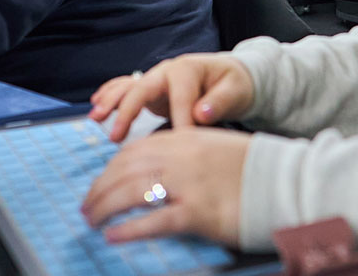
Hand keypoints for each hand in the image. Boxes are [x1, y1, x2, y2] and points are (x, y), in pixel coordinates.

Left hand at [82, 128, 250, 246]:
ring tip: (91, 220)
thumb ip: (178, 153)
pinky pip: (155, 220)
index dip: (108, 170)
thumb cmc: (250, 167)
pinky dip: (130, 229)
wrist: (287, 181)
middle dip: (99, 189)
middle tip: (87, 207)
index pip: (130, 152)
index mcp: (179, 139)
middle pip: (123, 171)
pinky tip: (114, 236)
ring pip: (131, 192)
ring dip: (105, 207)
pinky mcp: (199, 211)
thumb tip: (149, 169)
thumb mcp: (209, 146)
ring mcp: (187, 184)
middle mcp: (177, 157)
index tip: (98, 185)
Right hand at [89, 53, 255, 141]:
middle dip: (127, 112)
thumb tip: (202, 114)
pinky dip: (109, 95)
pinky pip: (124, 88)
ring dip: (109, 102)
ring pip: (127, 88)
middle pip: (141, 89)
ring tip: (95, 118)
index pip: (180, 99)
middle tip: (116, 136)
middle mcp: (165, 71)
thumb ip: (220, 101)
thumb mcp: (236, 89)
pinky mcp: (149, 88)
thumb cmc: (233, 83)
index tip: (179, 145)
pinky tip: (96, 105)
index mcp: (186, 70)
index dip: (179, 121)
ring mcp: (154, 78)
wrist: (228, 75)